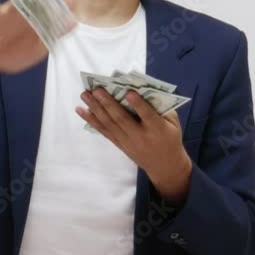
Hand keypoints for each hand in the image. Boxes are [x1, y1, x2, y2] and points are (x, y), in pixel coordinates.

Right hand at [0, 0, 75, 74]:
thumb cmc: (10, 55)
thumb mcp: (35, 51)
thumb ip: (53, 37)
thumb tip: (73, 24)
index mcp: (34, 25)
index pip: (50, 13)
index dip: (61, 7)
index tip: (73, 2)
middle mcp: (23, 16)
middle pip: (37, 3)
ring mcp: (7, 14)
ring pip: (19, 0)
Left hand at [76, 87, 192, 202]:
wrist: (164, 165)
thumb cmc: (170, 137)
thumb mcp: (173, 124)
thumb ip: (161, 108)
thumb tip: (143, 88)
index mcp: (157, 129)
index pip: (147, 115)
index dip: (138, 104)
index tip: (129, 91)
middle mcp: (140, 136)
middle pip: (121, 119)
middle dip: (108, 103)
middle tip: (96, 89)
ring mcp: (127, 141)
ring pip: (109, 124)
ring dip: (95, 108)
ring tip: (85, 94)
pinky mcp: (119, 144)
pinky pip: (103, 131)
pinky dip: (91, 120)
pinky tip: (81, 110)